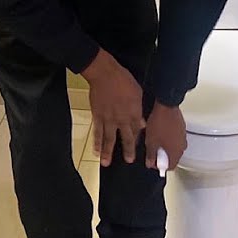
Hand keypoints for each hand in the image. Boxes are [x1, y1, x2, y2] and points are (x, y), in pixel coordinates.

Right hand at [81, 49, 144, 166]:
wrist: (104, 74)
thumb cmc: (123, 79)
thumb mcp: (137, 92)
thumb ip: (139, 109)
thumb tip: (142, 122)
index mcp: (134, 112)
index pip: (137, 130)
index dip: (138, 139)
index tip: (139, 147)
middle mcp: (122, 119)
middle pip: (126, 138)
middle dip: (128, 150)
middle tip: (129, 161)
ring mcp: (109, 119)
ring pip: (109, 139)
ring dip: (108, 152)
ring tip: (107, 163)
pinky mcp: (97, 116)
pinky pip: (97, 132)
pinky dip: (96, 142)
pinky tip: (95, 151)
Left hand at [144, 102, 186, 171]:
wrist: (166, 105)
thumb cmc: (160, 123)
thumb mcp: (151, 142)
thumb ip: (151, 155)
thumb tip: (150, 162)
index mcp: (175, 152)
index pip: (170, 167)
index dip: (160, 166)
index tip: (153, 161)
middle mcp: (182, 146)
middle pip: (173, 157)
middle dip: (163, 156)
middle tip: (153, 151)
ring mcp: (183, 136)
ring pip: (175, 147)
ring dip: (166, 147)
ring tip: (156, 140)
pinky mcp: (182, 128)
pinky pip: (176, 138)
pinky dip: (169, 138)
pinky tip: (161, 133)